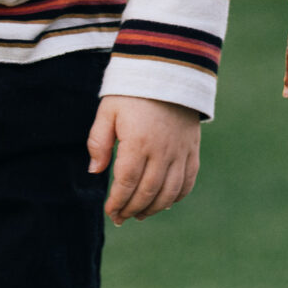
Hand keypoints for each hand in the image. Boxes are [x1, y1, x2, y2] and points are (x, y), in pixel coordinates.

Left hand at [88, 95, 202, 224]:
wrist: (168, 69)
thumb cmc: (132, 92)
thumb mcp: (108, 110)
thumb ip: (98, 141)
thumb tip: (94, 172)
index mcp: (138, 142)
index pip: (126, 183)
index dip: (117, 202)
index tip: (110, 212)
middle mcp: (162, 150)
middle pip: (148, 192)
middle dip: (132, 209)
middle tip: (121, 218)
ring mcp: (180, 151)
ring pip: (170, 192)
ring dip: (154, 208)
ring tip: (140, 214)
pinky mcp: (192, 148)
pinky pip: (188, 180)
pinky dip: (177, 196)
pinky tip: (165, 203)